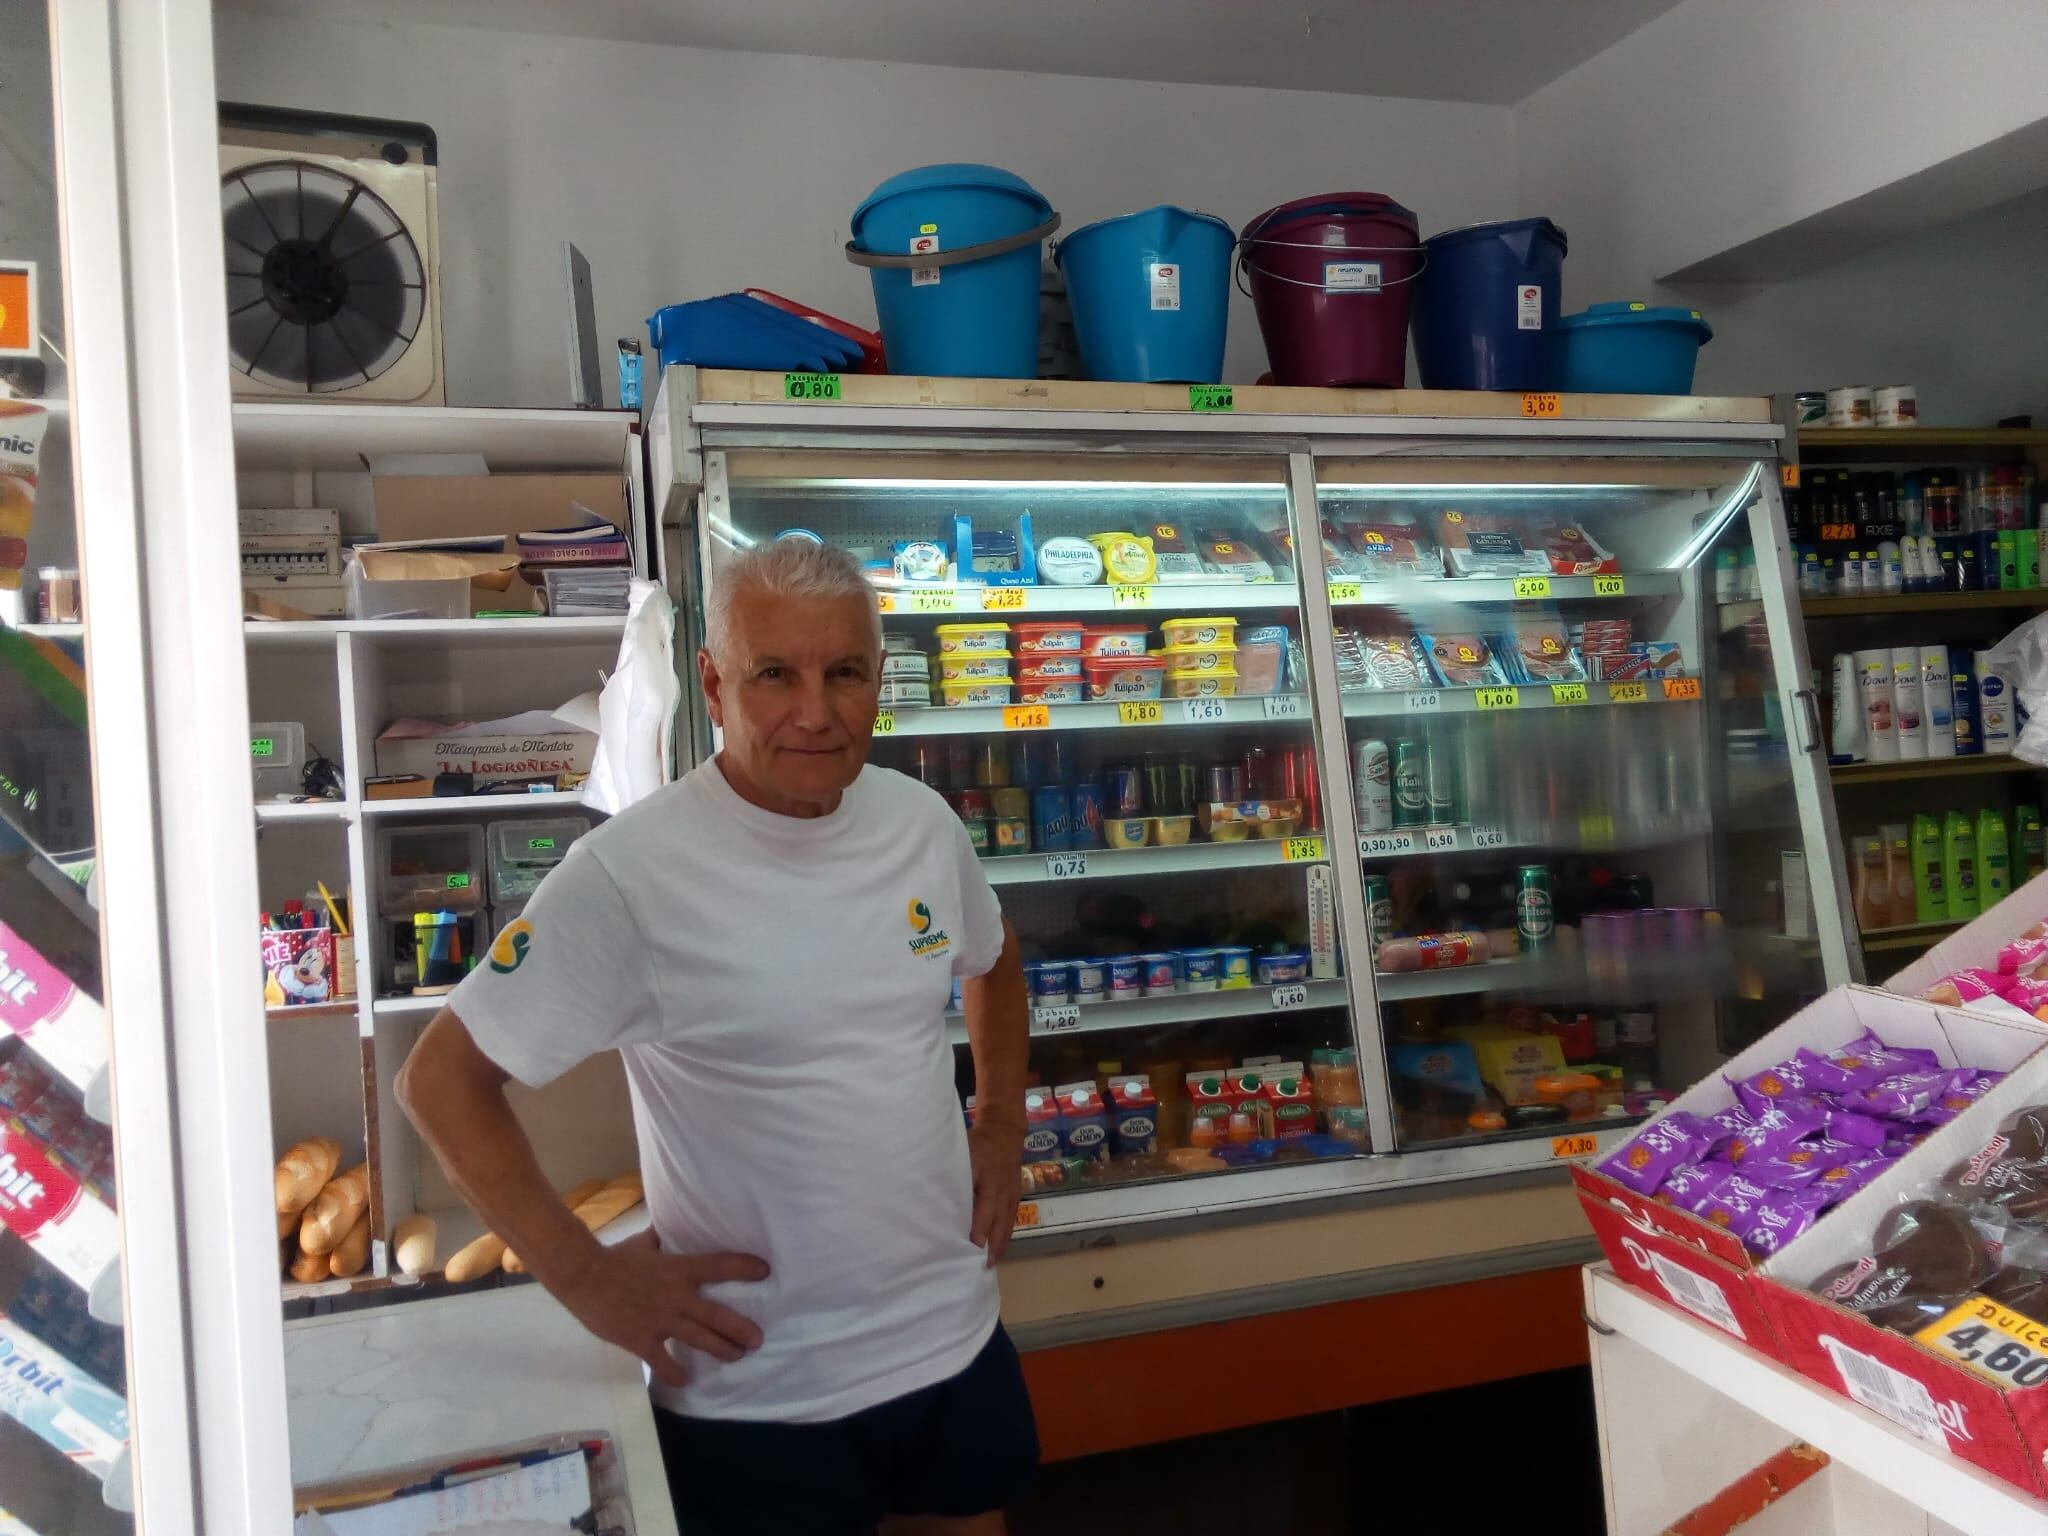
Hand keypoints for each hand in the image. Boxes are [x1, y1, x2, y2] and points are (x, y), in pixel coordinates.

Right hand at [554, 1230, 767, 1388]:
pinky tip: (686, 1381)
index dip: (743, 1268)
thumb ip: (662, 1238)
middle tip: (758, 1339)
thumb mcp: (644, 1242)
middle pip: (717, 1314)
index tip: (764, 1272)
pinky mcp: (641, 1340)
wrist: (583, 1276)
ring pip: (699, 1339)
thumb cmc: (615, 1257)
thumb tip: (669, 1225)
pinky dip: (676, 1373)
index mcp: (679, 1269)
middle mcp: (676, 1296)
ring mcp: (660, 1320)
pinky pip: (663, 1362)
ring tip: (737, 1356)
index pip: (719, 1266)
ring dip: (721, 1349)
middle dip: (741, 1328)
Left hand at [967, 1118, 1024, 1265]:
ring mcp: (1011, 1195)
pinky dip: (1004, 1237)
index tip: (975, 1244)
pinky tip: (996, 1251)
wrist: (1004, 1133)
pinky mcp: (1015, 1198)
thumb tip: (936, 1198)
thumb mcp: (964, 1154)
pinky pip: (1010, 1221)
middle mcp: (1003, 1190)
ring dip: (998, 1245)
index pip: (985, 1207)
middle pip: (999, 1221)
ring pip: (1006, 1224)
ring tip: (989, 1265)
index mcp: (989, 1179)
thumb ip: (954, 1175)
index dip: (980, 1226)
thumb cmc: (977, 1145)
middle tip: (982, 1265)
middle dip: (991, 1244)